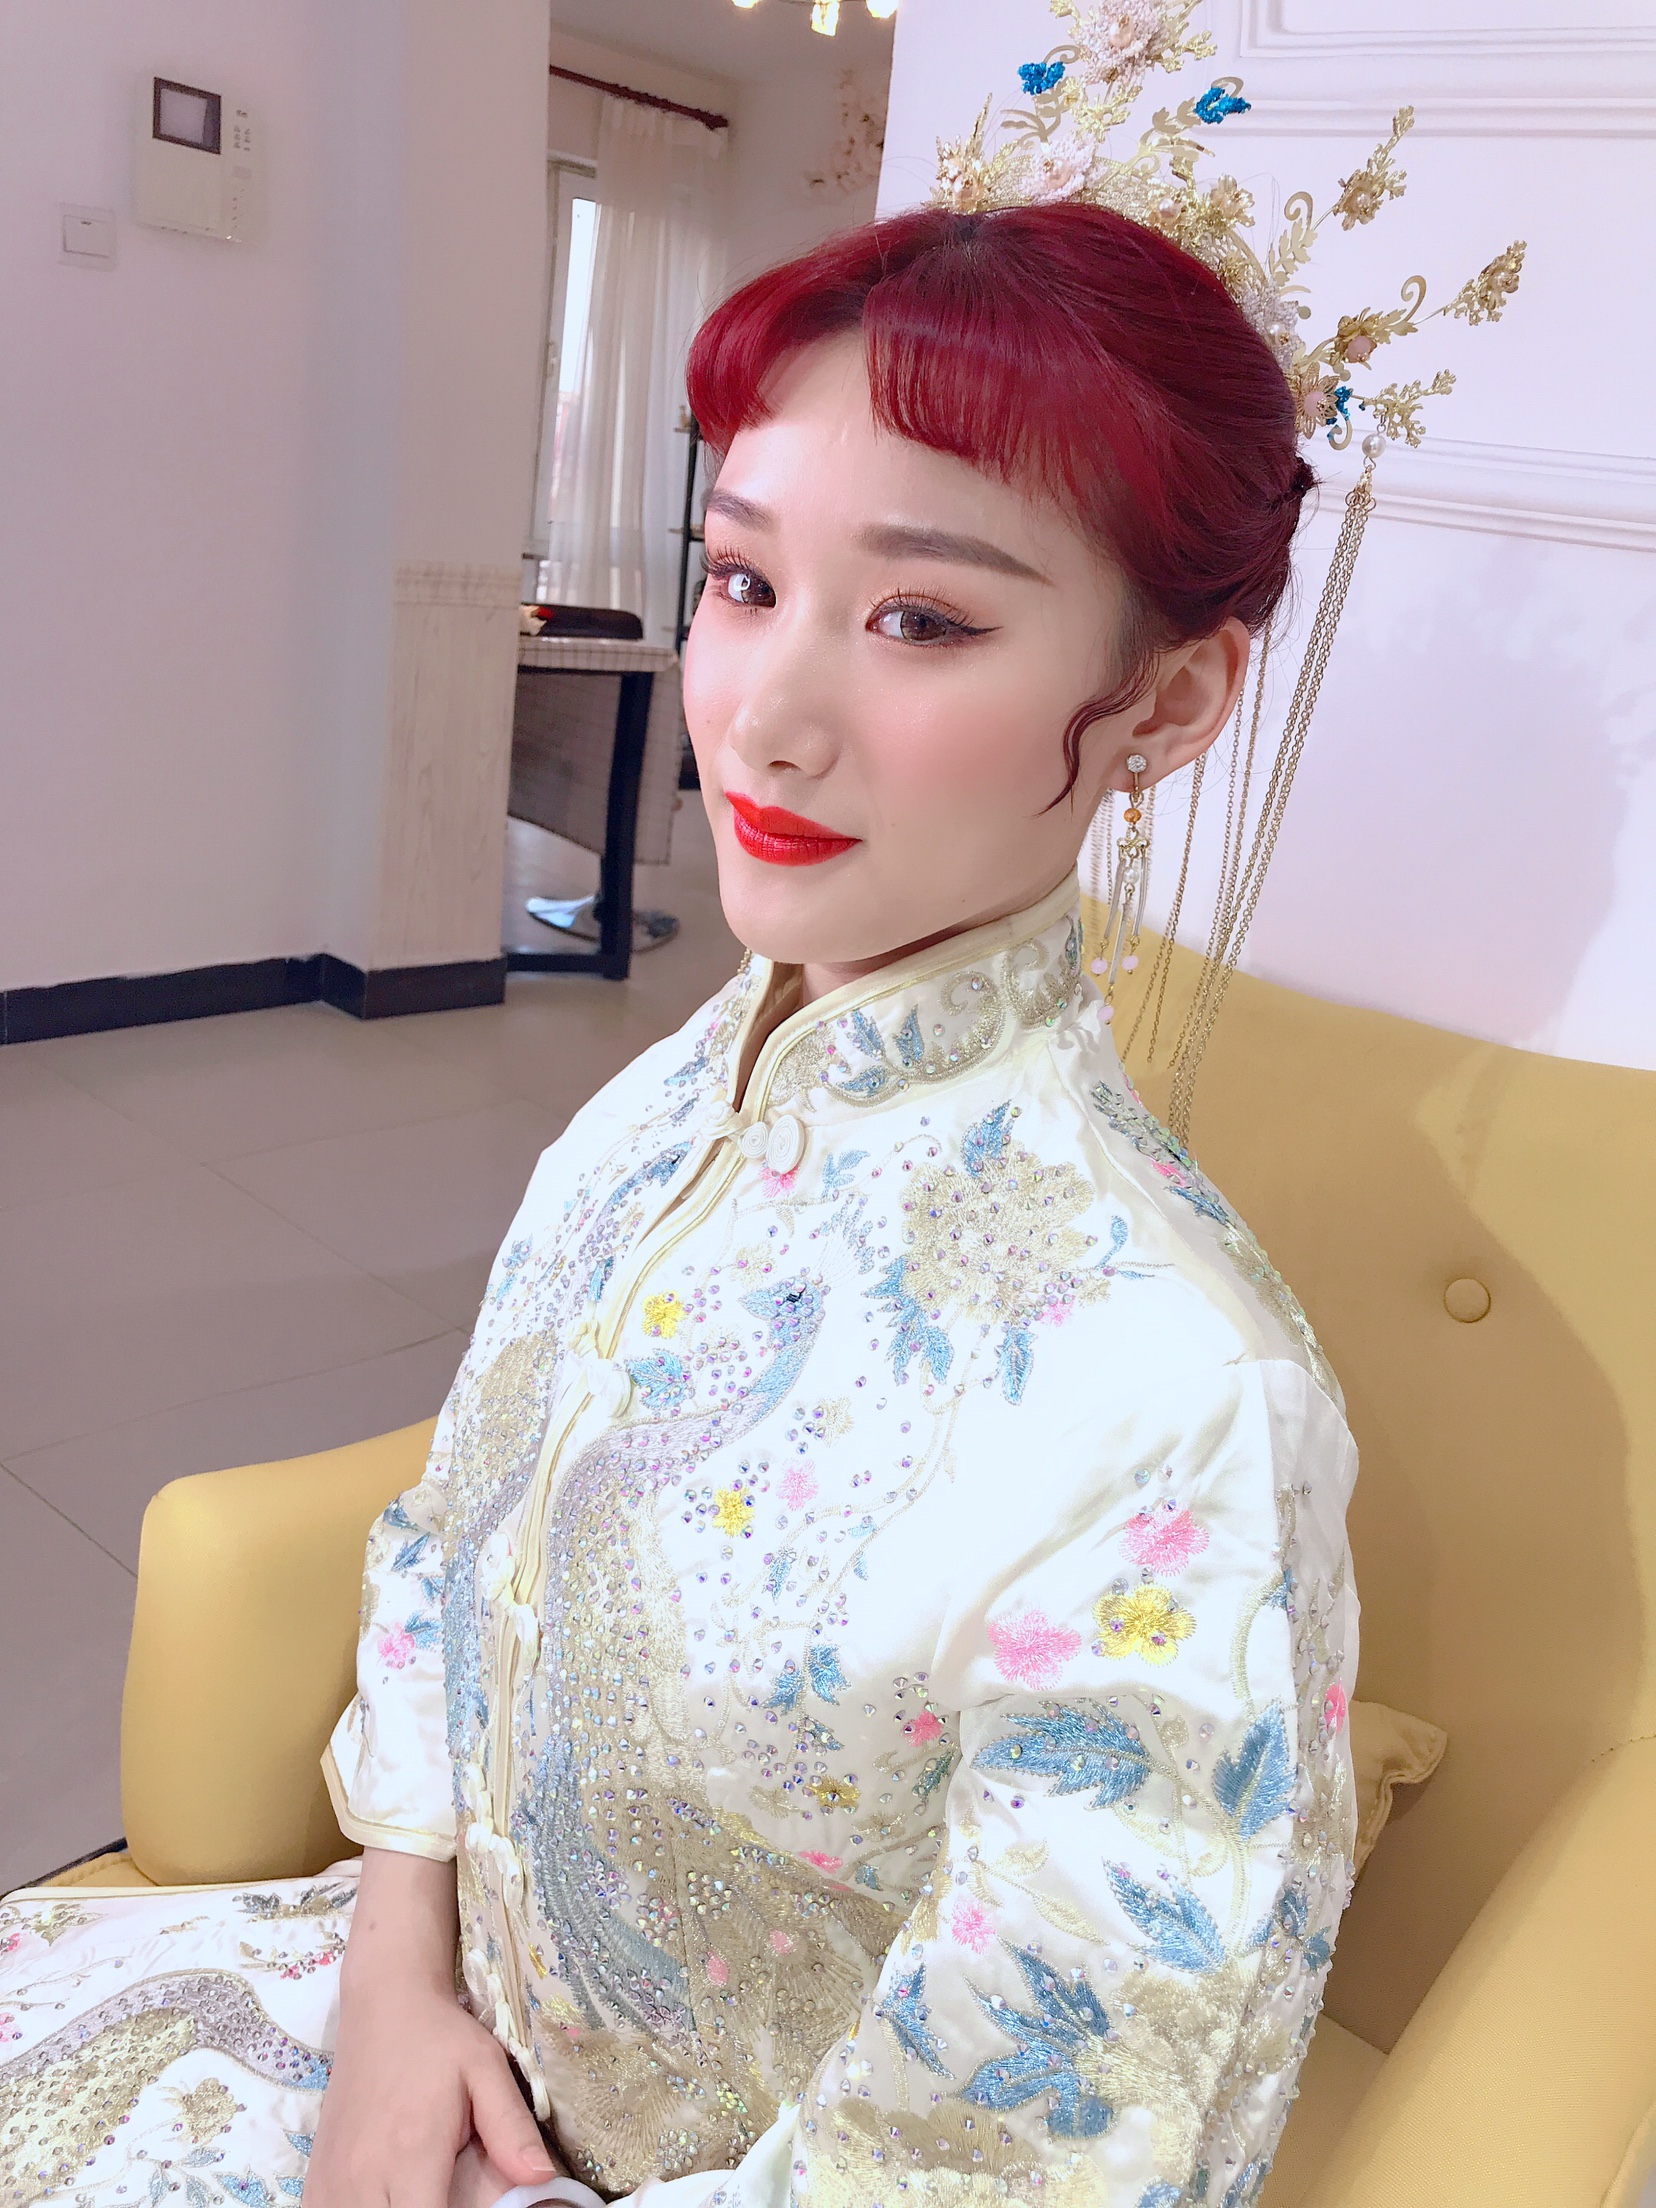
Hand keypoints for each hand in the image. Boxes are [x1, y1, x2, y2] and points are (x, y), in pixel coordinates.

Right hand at [306, 1848, 560, 2207]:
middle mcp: (365, 2175)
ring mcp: (334, 2179)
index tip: (469, 2206)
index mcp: (412, 2153)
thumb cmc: (438, 2037)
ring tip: (417, 2193)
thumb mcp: (485, 2069)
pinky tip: (381, 2197)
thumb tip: (541, 2178)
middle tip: (445, 2194)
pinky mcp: (316, 2176)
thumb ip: (510, 2126)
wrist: (383, 2003)